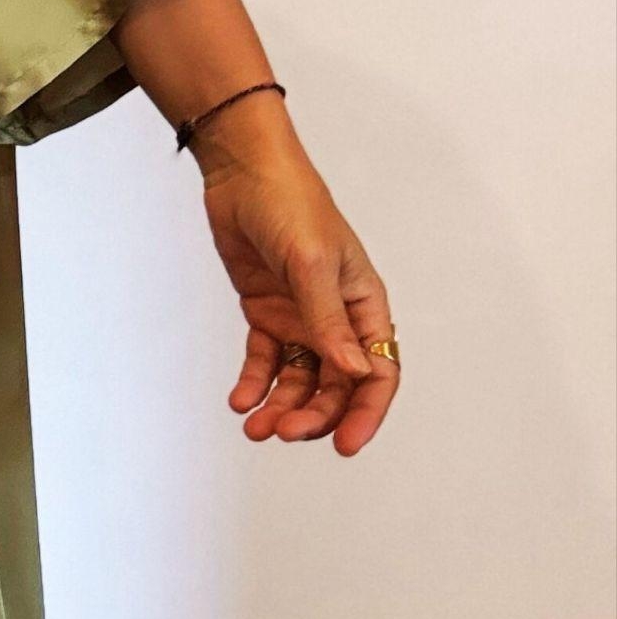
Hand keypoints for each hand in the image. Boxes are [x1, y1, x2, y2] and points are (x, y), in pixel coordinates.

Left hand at [194, 109, 399, 455]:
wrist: (242, 174)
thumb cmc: (291, 204)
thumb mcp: (313, 263)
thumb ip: (328, 320)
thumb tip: (355, 374)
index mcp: (364, 305)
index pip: (378, 372)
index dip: (365, 412)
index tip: (344, 445)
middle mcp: (336, 317)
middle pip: (335, 385)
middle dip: (313, 415)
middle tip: (283, 432)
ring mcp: (300, 316)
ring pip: (298, 379)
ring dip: (280, 406)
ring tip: (255, 426)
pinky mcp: (266, 312)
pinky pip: (265, 360)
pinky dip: (254, 383)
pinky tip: (240, 401)